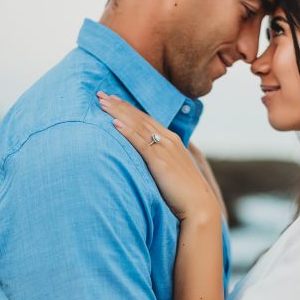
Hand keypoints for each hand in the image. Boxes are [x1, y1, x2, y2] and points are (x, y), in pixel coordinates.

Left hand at [97, 92, 219, 221]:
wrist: (199, 206)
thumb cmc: (185, 192)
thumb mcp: (173, 169)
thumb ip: (161, 159)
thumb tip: (147, 159)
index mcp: (172, 140)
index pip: (146, 119)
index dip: (128, 108)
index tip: (112, 99)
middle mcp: (169, 140)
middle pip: (140, 118)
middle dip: (119, 105)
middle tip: (100, 94)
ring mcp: (165, 150)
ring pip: (138, 126)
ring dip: (119, 113)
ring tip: (102, 103)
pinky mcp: (160, 162)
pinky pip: (140, 143)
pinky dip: (127, 131)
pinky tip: (114, 123)